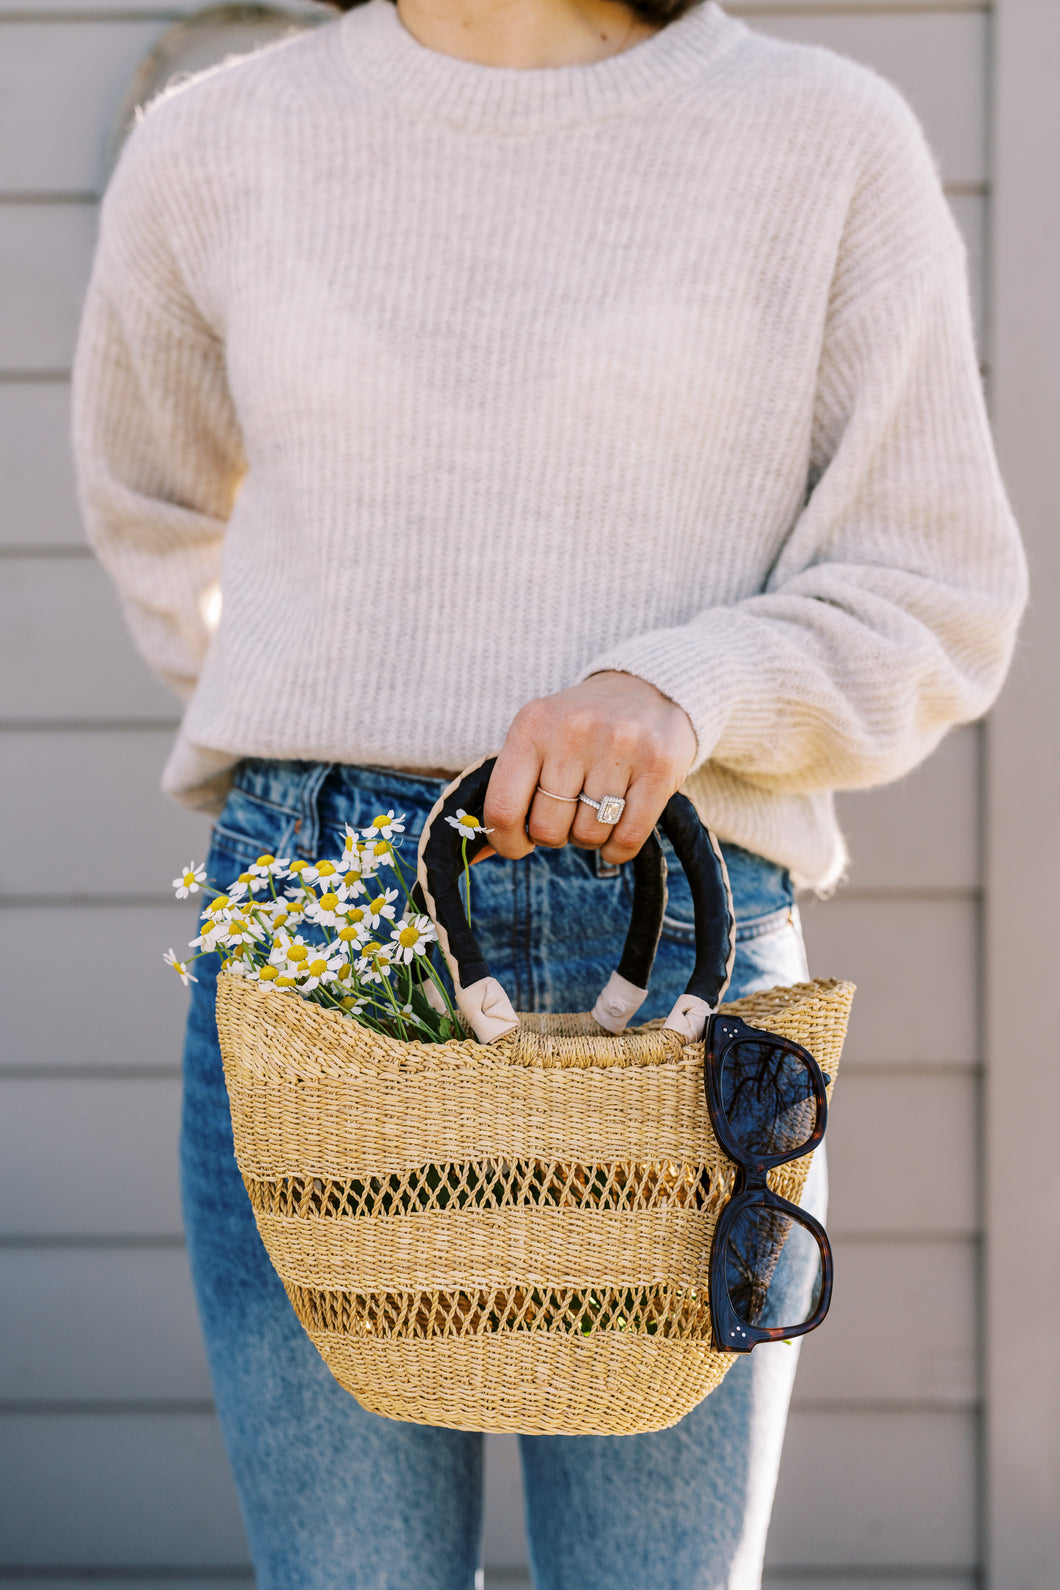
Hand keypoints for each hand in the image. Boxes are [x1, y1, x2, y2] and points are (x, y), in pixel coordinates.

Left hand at [483, 672, 697, 865]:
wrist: (648, 687)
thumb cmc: (582, 728)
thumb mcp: (538, 737)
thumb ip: (509, 788)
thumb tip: (474, 853)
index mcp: (532, 725)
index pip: (503, 807)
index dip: (506, 841)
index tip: (519, 845)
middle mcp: (574, 731)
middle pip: (548, 828)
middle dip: (555, 835)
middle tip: (568, 815)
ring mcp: (619, 746)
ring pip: (588, 835)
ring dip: (590, 837)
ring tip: (597, 811)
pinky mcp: (658, 765)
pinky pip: (627, 839)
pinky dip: (617, 849)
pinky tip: (618, 829)